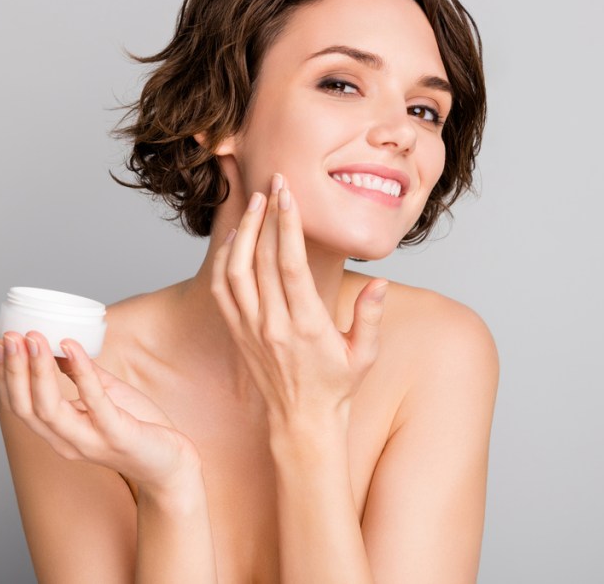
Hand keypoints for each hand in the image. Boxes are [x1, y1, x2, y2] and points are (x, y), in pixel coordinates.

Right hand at [0, 331, 198, 493]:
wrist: (171, 463)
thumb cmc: (137, 427)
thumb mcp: (103, 396)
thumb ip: (80, 376)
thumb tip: (58, 344)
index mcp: (58, 433)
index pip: (18, 406)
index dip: (3, 375)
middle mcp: (67, 442)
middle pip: (25, 408)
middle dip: (13, 370)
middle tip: (8, 337)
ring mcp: (90, 441)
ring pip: (49, 409)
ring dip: (38, 371)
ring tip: (33, 338)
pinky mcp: (117, 436)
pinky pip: (95, 402)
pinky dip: (81, 372)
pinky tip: (72, 346)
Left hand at [210, 174, 388, 427]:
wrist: (301, 422)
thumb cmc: (337, 387)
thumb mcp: (364, 355)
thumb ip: (370, 317)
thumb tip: (381, 283)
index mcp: (306, 326)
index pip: (289, 264)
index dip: (286, 225)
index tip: (286, 193)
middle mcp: (272, 325)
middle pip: (260, 258)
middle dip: (265, 215)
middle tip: (271, 183)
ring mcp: (250, 329)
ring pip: (234, 270)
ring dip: (242, 232)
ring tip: (253, 203)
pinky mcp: (237, 333)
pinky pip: (222, 290)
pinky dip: (224, 260)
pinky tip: (235, 239)